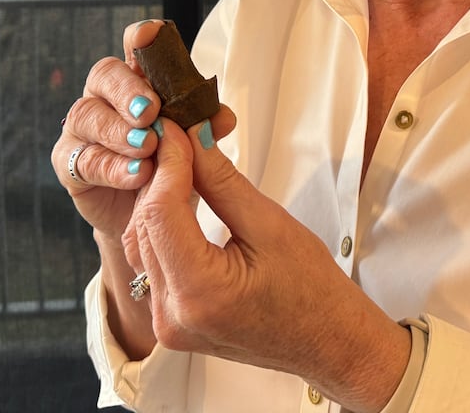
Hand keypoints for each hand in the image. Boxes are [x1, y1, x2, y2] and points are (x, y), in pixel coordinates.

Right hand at [51, 19, 236, 239]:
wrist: (149, 219)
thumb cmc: (171, 169)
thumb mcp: (195, 147)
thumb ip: (206, 127)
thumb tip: (223, 117)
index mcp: (138, 82)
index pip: (135, 49)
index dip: (141, 38)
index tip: (151, 34)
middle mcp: (105, 98)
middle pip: (104, 75)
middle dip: (127, 91)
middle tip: (151, 111)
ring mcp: (83, 130)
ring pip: (87, 115)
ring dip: (119, 130)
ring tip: (147, 147)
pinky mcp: (70, 165)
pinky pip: (83, 160)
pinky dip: (111, 167)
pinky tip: (136, 175)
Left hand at [128, 121, 409, 411]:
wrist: (328, 341)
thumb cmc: (313, 290)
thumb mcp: (270, 224)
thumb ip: (222, 181)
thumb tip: (192, 138)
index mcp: (200, 292)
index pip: (161, 211)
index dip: (167, 163)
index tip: (176, 128)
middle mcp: (172, 315)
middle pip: (145, 226)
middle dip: (159, 176)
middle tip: (178, 136)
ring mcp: (167, 324)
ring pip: (141, 243)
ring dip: (156, 201)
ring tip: (181, 163)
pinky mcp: (171, 322)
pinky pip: (152, 265)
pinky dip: (161, 228)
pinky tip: (179, 200)